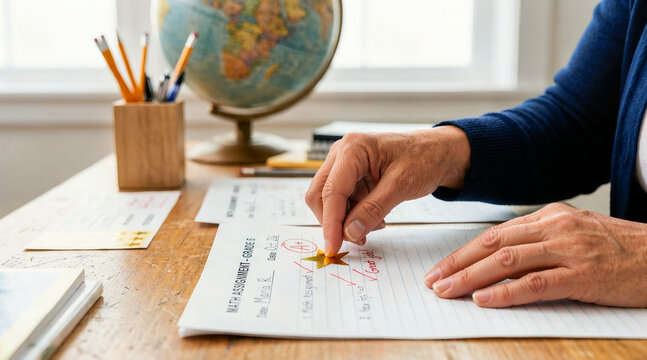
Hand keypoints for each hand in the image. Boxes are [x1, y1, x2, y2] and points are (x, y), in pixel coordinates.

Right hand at [305, 126, 470, 255]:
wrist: (436, 152)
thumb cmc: (423, 158)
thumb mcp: (401, 185)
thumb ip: (373, 209)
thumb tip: (350, 233)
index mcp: (353, 149)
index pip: (331, 191)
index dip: (330, 222)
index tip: (333, 247)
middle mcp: (342, 154)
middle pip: (320, 195)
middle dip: (334, 221)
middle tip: (356, 240)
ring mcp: (343, 164)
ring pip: (328, 201)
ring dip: (345, 220)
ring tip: (374, 226)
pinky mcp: (349, 176)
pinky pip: (341, 201)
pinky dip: (353, 215)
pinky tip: (374, 219)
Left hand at [425, 203, 646, 307]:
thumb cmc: (619, 249)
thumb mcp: (575, 235)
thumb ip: (539, 243)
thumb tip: (498, 261)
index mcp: (549, 217)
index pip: (493, 234)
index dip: (463, 252)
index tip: (441, 268)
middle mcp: (554, 228)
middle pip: (492, 244)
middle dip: (457, 264)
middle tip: (433, 280)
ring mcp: (568, 250)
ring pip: (507, 260)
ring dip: (471, 277)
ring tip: (448, 291)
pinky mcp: (583, 274)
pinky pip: (536, 283)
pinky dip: (506, 292)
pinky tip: (484, 299)